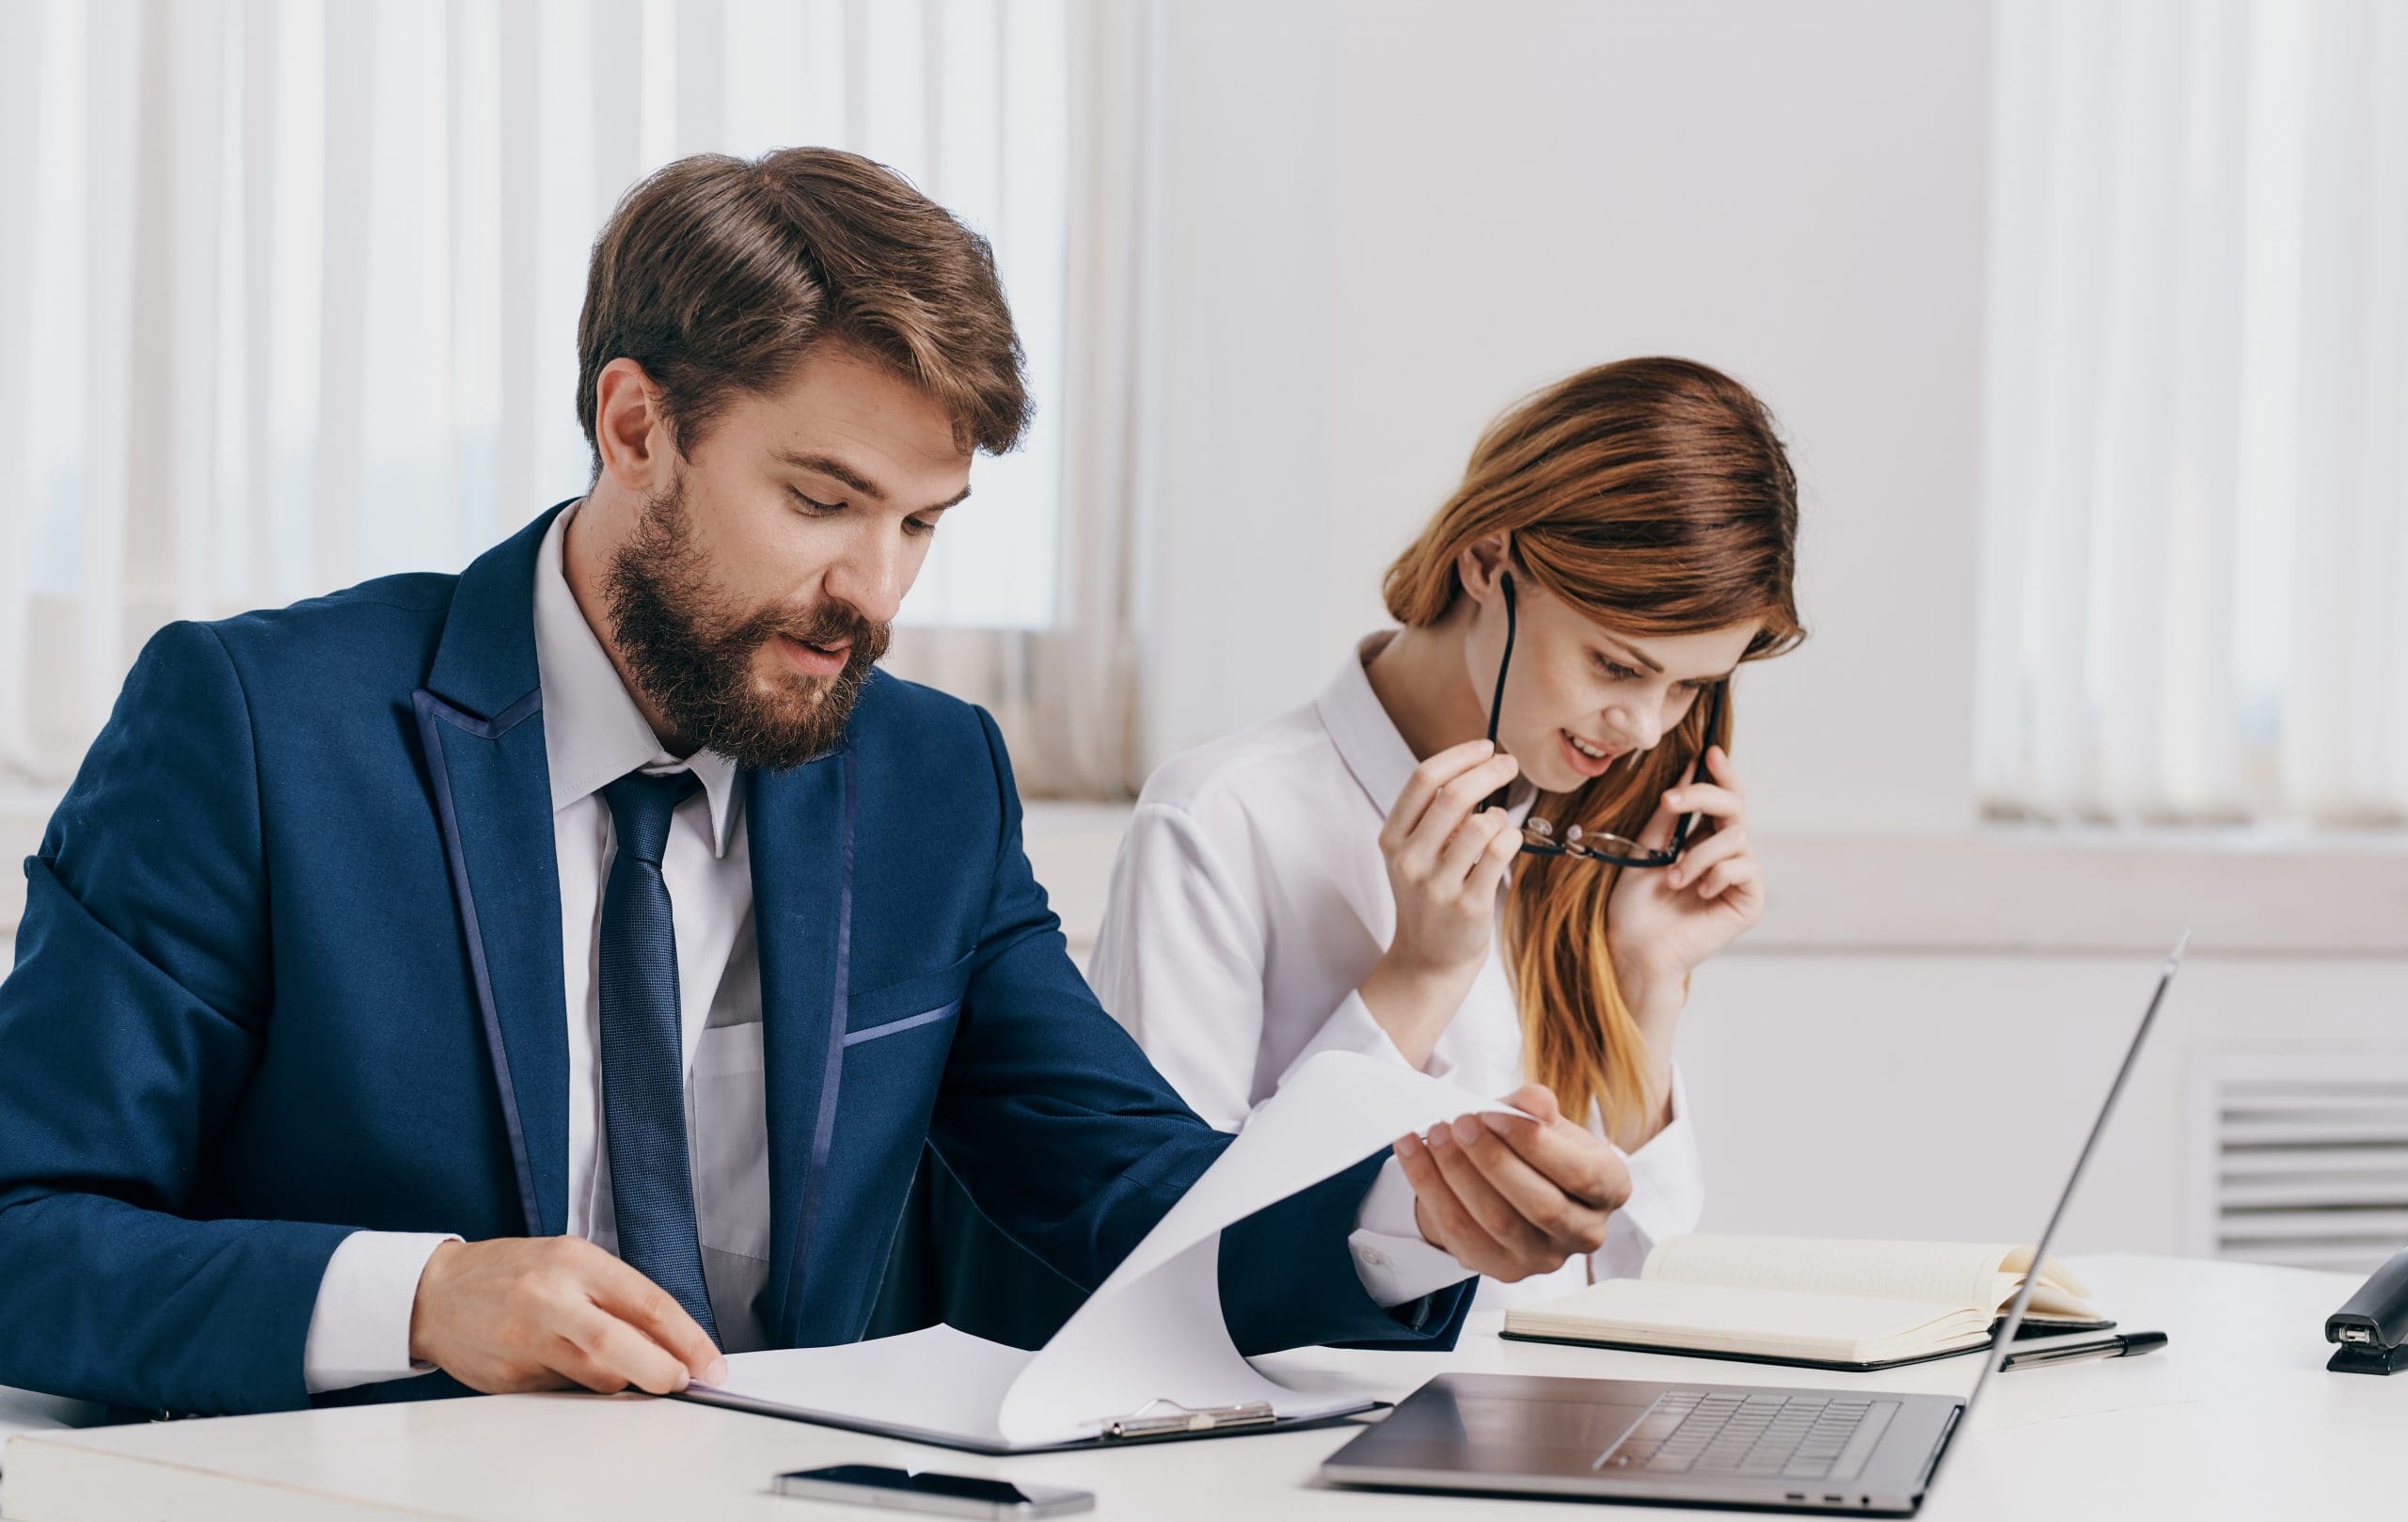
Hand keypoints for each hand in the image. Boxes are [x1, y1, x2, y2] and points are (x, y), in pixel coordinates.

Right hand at [408, 1236, 725, 1395]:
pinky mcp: (512, 1378)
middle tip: (686, 1383)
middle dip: (663, 1372)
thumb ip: (616, 1296)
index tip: (710, 1362)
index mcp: (575, 1261)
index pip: (647, 1302)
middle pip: (620, 1345)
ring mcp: (528, 1340)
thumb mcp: (568, 1261)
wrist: (434, 1294)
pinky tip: (566, 1365)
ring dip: (624, 1380)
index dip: (687, 1338)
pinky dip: (581, 1387)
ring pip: (597, 1377)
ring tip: (619, 1364)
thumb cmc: (511, 1273)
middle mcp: (552, 1299)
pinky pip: (566, 1392)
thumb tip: (672, 1342)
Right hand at [1359, 740, 1524, 1064]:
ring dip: (1500, 814)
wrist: (1427, 960)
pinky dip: (1511, 837)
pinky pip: (1500, 852)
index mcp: (1391, 838)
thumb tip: (1477, 766)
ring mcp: (1437, 885)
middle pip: (1453, 795)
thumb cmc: (1428, 896)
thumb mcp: (1414, 854)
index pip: (1423, 779)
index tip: (1485, 747)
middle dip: (1489, 771)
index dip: (1459, 755)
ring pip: (1482, 824)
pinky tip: (1506, 843)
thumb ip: (1434, 815)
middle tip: (1510, 764)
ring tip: (1499, 824)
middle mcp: (1409, 859)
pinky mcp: (1468, 905)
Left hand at [1392, 1085, 1632, 1281]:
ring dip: (1457, 1174)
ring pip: (1497, 1222)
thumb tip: (1534, 1102)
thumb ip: (1536, 1107)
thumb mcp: (1543, 1119)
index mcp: (1610, 1188)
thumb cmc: (1537, 1147)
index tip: (1492, 1113)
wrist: (1510, 1179)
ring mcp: (1544, 1258)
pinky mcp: (1503, 1270)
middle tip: (1458, 1123)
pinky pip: (1461, 1235)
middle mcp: (1586, 1232)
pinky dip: (1430, 1191)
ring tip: (1434, 1134)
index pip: (1578, 1173)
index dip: (1533, 1143)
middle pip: (1539, 1205)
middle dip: (1492, 1160)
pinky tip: (1413, 1155)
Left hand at [1606, 745, 1762, 1005]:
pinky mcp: (1749, 901)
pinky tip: (1698, 893)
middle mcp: (1725, 853)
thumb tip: (1689, 768)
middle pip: (1735, 806)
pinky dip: (1716, 874)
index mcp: (1701, 838)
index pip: (1721, 799)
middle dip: (1704, 795)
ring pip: (1736, 838)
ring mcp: (1740, 877)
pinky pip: (1744, 868)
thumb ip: (1670, 814)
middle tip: (1673, 799)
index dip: (1720, 774)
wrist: (1635, 947)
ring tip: (1674, 878)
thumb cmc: (1636, 904)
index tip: (1709, 753)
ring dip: (1698, 854)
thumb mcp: (1647, 848)